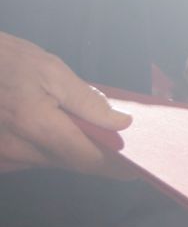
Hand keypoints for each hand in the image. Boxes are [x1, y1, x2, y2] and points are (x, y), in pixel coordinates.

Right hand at [0, 30, 132, 175]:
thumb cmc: (4, 61)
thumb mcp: (51, 71)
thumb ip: (88, 101)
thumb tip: (121, 124)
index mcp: (37, 127)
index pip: (88, 160)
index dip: (116, 166)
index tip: (136, 165)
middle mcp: (19, 150)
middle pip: (72, 163)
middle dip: (96, 154)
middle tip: (116, 139)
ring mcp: (5, 156)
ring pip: (52, 161)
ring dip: (72, 149)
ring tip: (83, 125)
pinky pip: (33, 157)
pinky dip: (49, 147)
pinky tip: (53, 126)